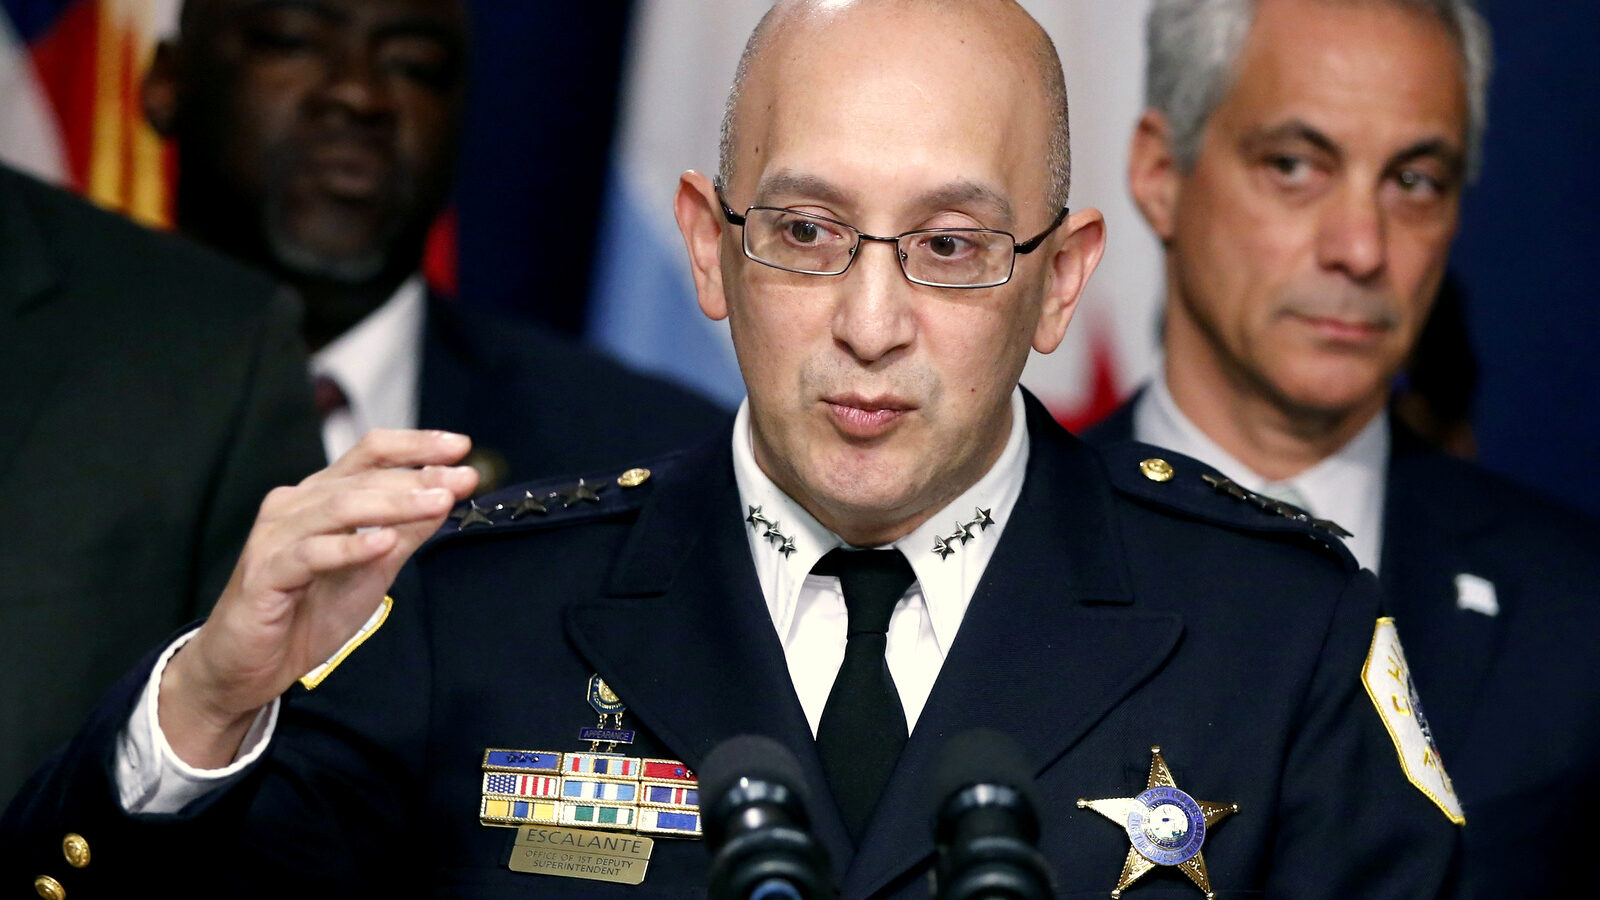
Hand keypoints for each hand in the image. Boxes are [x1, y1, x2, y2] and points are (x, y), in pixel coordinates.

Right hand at [158, 429, 478, 766]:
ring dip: (394, 503)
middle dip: (417, 477)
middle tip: (463, 480)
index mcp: (320, 496)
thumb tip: (447, 495)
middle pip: (361, 478)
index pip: (369, 454)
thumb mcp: (375, 569)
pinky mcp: (265, 574)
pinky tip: (384, 543)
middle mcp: (295, 505)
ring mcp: (276, 537)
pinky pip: (311, 554)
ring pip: (339, 507)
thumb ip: (407, 532)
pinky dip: (350, 547)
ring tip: (438, 502)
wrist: (251, 666)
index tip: (461, 446)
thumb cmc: (309, 611)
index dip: (414, 445)